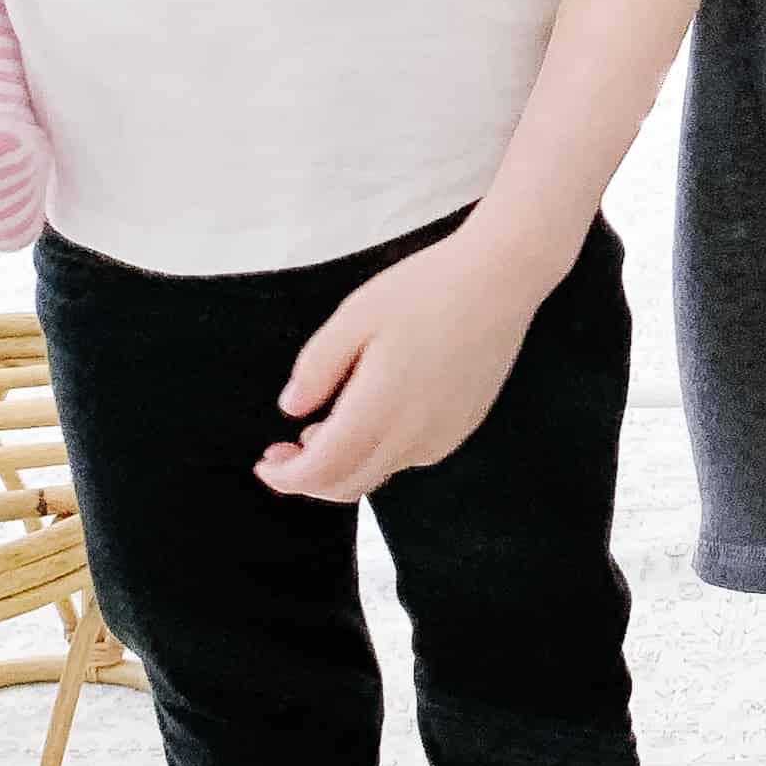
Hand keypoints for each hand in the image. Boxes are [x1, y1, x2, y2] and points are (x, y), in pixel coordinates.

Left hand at [253, 228, 551, 504]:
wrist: (500, 280)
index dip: (286, 476)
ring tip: (325, 425)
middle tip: (284, 449)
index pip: (321, 471)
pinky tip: (372, 414)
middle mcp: (414, 436)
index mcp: (380, 409)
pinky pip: (409, 457)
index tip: (264, 462)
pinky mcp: (462, 427)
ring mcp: (443, 437)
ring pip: (379, 474)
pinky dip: (377, 452)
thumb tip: (292, 409)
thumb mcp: (354, 315)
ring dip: (343, 464)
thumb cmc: (426, 288)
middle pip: (347, 485)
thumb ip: (317, 367)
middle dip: (307, 478)